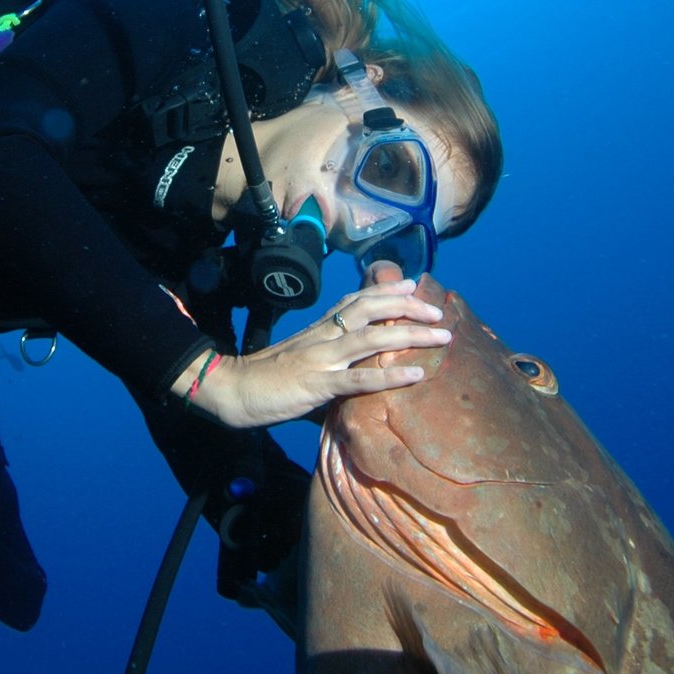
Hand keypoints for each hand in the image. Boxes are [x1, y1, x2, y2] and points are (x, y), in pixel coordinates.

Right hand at [190, 263, 450, 427]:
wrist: (231, 389)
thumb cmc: (264, 381)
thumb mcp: (300, 365)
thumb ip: (329, 368)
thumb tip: (353, 383)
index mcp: (318, 330)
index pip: (356, 300)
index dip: (385, 290)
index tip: (412, 284)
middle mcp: (323, 337)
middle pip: (370, 309)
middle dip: (407, 306)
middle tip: (438, 310)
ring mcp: (321, 358)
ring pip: (372, 338)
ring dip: (411, 334)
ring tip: (441, 336)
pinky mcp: (317, 383)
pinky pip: (360, 379)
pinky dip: (391, 376)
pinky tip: (416, 375)